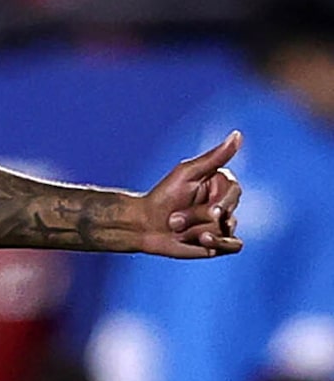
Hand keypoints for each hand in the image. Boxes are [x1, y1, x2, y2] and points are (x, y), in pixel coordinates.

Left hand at [134, 131, 242, 257]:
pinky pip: (234, 246)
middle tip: (173, 220)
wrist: (143, 225)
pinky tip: (203, 242)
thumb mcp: (186, 173)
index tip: (211, 209)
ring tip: (177, 230)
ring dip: (196, 232)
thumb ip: (214, 157)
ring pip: (225, 231)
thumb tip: (238, 134)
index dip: (221, 204)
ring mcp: (223, 224)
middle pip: (226, 214)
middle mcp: (226, 203)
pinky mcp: (219, 243)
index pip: (234, 193)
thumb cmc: (162, 196)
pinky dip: (221, 244)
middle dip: (196, 218)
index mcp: (222, 184)